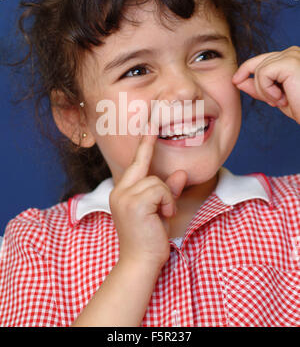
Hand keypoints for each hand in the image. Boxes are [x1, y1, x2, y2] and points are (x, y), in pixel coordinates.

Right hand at [109, 122, 187, 269]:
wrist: (140, 263)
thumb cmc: (150, 238)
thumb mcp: (160, 210)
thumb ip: (168, 190)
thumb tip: (181, 173)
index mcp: (122, 191)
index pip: (135, 162)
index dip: (144, 143)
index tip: (151, 123)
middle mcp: (119, 190)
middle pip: (144, 166)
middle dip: (151, 157)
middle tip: (155, 143)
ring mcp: (124, 196)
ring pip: (156, 180)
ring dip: (166, 197)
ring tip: (163, 214)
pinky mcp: (133, 203)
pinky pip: (160, 190)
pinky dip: (167, 202)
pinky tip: (163, 217)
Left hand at [232, 46, 299, 123]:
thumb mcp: (277, 97)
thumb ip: (260, 87)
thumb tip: (238, 80)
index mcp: (292, 58)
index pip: (263, 59)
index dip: (246, 69)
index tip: (236, 81)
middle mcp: (293, 52)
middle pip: (258, 62)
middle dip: (258, 84)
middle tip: (275, 101)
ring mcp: (292, 54)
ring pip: (259, 70)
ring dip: (265, 91)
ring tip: (282, 101)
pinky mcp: (289, 61)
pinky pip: (262, 74)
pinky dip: (267, 90)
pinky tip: (281, 98)